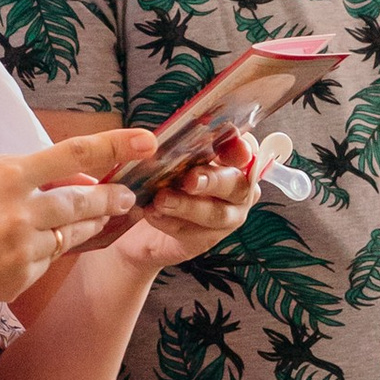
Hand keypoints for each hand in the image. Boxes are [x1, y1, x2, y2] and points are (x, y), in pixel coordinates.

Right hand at [0, 134, 150, 324]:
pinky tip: (35, 244)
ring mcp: (23, 252)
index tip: (147, 142)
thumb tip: (64, 173)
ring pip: (72, 234)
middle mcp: (21, 215)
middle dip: (113, 197)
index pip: (74, 155)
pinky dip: (49, 249)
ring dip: (88, 223)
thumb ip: (15, 168)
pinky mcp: (19, 281)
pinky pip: (47, 260)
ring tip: (98, 214)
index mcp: (6, 178)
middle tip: (127, 194)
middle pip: (85, 201)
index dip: (116, 146)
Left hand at [98, 128, 270, 278]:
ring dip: (188, 205)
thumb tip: (149, 139)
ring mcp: (226, 218)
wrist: (135, 224)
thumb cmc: (157, 179)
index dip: (240, 148)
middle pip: (235, 184)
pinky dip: (171, 222)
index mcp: (229, 161)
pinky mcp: (206, 240)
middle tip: (189, 180)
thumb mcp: (159, 157)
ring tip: (161, 200)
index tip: (227, 146)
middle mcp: (236, 189)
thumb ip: (167, 146)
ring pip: (217, 213)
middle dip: (212, 180)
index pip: (244, 150)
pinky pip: (195, 233)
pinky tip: (153, 213)